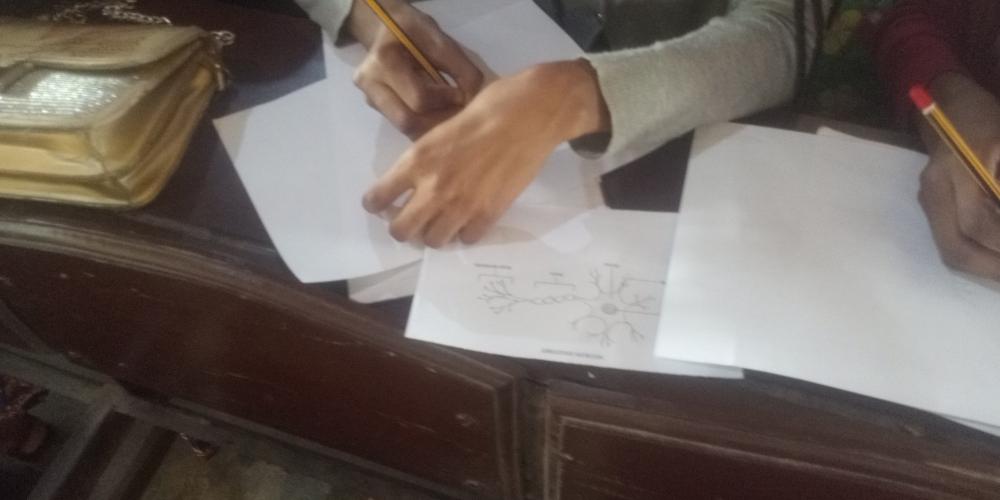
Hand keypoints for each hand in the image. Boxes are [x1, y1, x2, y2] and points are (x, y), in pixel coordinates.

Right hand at [346, 0, 482, 137]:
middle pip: (408, 122)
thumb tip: (473, 96)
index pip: (419, 97)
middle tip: (460, 113)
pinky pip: (405, 127)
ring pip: (406, 130)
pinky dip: (426, 127)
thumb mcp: (437, 36)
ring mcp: (371, 99)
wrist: (382, 29)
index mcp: (385, 60)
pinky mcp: (377, 109)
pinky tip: (439, 118)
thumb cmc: (412, 30)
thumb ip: (458, 65)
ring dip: (434, 128)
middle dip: (440, 122)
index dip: (447, 100)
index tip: (463, 94)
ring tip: (452, 117)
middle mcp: (371, 84)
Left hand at [362, 60, 609, 246]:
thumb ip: (426, 157)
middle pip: (401, 231)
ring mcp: (462, 205)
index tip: (383, 203)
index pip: (378, 198)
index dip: (376, 204)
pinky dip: (466, 232)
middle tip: (412, 219)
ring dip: (435, 233)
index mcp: (417, 160)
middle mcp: (433, 187)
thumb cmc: (488, 107)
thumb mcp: (442, 128)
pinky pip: (467, 239)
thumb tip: (417, 177)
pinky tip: (470, 218)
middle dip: (402, 228)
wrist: (532, 113)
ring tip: (443, 221)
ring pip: (433, 241)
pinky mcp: (489, 214)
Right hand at [917, 74, 999, 280]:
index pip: (977, 225)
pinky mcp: (934, 205)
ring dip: (987, 266)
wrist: (946, 103)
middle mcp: (934, 193)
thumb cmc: (983, 117)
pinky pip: (953, 241)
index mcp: (951, 174)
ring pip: (953, 250)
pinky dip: (980, 254)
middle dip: (992, 268)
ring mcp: (930, 201)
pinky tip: (997, 255)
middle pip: (956, 248)